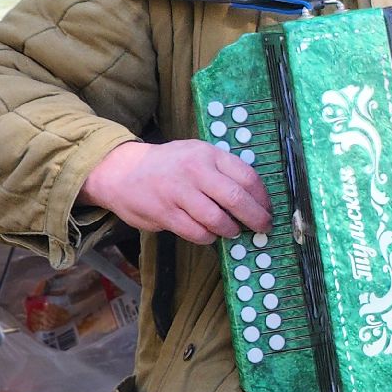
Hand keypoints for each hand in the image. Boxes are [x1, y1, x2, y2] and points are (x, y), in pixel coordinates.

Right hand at [79, 140, 271, 244]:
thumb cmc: (169, 165)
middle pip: (236, 199)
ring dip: (230, 230)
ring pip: (217, 220)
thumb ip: (223, 170)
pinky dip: (208, 237)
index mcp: (208, 154)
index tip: (269, 209)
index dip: (262, 197)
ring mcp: (178, 192)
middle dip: (255, 218)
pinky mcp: (165, 213)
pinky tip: (209, 235)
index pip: (247, 176)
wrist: (122, 171)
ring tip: (232, 231)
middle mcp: (195, 171)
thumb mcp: (197, 155)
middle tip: (263, 228)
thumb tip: (255, 198)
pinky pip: (197, 233)